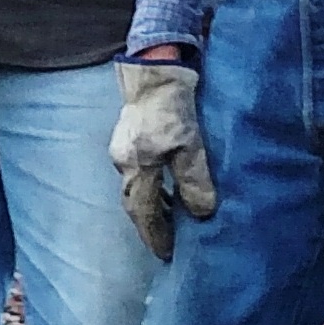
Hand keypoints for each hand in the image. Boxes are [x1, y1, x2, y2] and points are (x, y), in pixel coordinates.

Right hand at [108, 57, 215, 259]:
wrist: (154, 70)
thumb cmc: (173, 106)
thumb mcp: (190, 145)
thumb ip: (194, 180)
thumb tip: (201, 213)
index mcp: (136, 167)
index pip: (143, 213)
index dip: (155, 235)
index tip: (166, 254)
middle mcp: (123, 162)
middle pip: (133, 203)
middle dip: (148, 225)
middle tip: (165, 242)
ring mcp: (121, 149)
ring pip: (133, 188)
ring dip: (149, 207)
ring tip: (166, 219)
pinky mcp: (126, 138)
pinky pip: (135, 173)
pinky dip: (148, 188)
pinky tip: (162, 188)